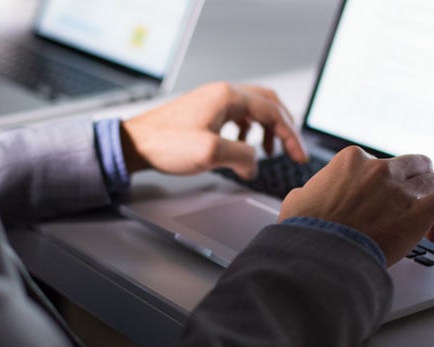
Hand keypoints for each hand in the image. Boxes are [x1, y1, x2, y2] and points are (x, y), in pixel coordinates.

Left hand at [121, 82, 306, 178]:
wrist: (134, 144)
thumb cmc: (165, 144)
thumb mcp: (211, 154)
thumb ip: (242, 158)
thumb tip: (254, 165)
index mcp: (228, 97)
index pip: (273, 112)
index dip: (291, 136)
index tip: (298, 156)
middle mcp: (222, 94)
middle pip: (267, 103)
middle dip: (283, 127)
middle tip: (291, 149)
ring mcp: (212, 101)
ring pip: (252, 109)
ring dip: (265, 129)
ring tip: (266, 152)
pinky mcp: (203, 112)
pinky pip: (235, 117)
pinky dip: (246, 132)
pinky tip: (240, 148)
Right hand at [278, 146, 433, 265]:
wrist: (316, 255)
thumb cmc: (304, 232)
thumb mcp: (297, 201)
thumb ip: (311, 191)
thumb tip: (308, 195)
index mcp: (351, 160)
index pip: (383, 162)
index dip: (389, 184)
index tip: (384, 204)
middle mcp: (379, 169)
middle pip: (415, 166)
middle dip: (416, 185)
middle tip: (411, 208)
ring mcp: (400, 190)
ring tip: (431, 223)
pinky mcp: (417, 213)